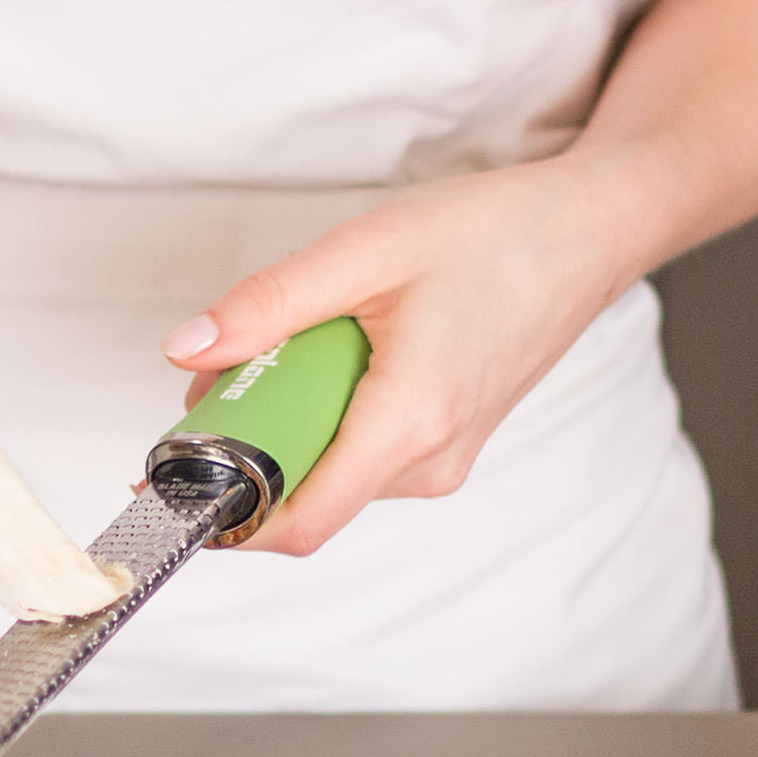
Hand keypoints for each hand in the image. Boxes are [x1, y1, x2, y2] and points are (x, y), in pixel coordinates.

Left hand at [159, 157, 640, 555]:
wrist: (588, 234)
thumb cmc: (497, 235)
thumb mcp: (367, 249)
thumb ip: (270, 304)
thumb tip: (187, 348)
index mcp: (410, 421)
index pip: (297, 521)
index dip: (223, 517)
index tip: (169, 481)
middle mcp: (428, 463)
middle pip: (299, 493)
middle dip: (245, 444)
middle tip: (232, 369)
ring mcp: (439, 465)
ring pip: (325, 473)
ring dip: (285, 424)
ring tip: (304, 343)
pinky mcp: (441, 451)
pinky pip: (355, 456)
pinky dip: (322, 417)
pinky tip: (338, 355)